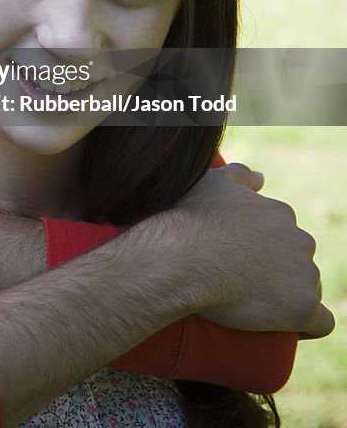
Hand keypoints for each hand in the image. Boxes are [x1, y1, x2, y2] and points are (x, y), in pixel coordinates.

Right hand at [171, 162, 333, 338]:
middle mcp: (299, 240)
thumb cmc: (191, 218)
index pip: (285, 234)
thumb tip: (261, 179)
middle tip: (246, 283)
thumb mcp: (214, 181)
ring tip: (256, 306)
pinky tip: (288, 326)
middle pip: (299, 261)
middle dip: (280, 271)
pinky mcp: (302, 307)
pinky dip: (307, 325)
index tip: (246, 260)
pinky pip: (320, 321)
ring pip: (309, 289)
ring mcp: (304, 274)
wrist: (182, 257)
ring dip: (289, 295)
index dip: (267, 249)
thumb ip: (241, 175)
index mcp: (280, 214)